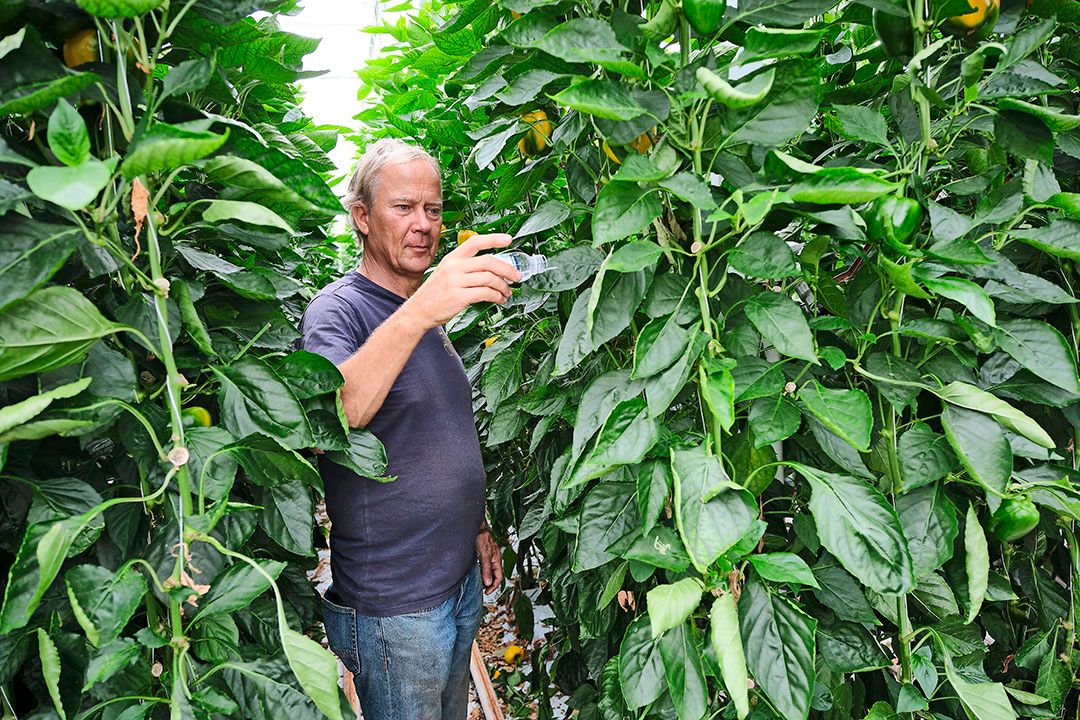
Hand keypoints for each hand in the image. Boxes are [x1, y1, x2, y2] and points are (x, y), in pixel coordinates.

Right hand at [403, 233, 522, 329]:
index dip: (494, 239)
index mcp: (452, 258)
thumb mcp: (445, 273)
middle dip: (507, 269)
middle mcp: (454, 267)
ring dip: (503, 286)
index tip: (508, 239)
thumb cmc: (434, 294)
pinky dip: (497, 296)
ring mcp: (456, 281)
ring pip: (490, 278)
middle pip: (488, 262)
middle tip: (516, 276)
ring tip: (507, 292)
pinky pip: (485, 293)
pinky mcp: (459, 297)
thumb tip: (490, 269)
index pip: (475, 242)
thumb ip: (464, 267)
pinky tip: (499, 299)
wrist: (418, 311)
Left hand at [476, 529, 503, 594]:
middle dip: (489, 584)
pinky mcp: (484, 554)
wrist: (477, 528)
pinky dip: (481, 572)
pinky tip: (476, 573)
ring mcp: (490, 557)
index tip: (487, 592)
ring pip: (489, 571)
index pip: (499, 577)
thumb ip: (486, 570)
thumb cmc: (482, 539)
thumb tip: (488, 583)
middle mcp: (495, 559)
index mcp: (497, 560)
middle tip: (482, 590)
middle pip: (494, 575)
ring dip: (485, 578)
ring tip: (479, 583)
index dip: (494, 586)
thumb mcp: (484, 556)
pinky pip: (484, 566)